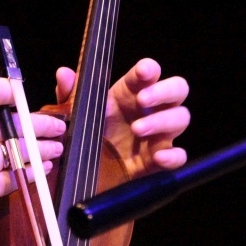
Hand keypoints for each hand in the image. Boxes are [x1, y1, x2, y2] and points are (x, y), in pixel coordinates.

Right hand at [0, 78, 66, 239]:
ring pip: (24, 149)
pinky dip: (36, 170)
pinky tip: (42, 167)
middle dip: (43, 124)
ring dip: (45, 148)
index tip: (23, 94)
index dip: (11, 90)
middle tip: (57, 126)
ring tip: (56, 147)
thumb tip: (7, 110)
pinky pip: (21, 174)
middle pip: (16, 123)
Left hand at [55, 58, 188, 178]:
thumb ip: (69, 95)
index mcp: (128, 93)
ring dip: (162, 121)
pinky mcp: (158, 161)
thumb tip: (63, 73)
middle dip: (164, 91)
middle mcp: (148, 111)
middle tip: (142, 100)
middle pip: (177, 89)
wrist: (81, 176)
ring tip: (137, 130)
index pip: (148, 73)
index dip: (149, 69)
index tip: (142, 73)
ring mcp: (157, 135)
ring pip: (181, 118)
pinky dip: (173, 155)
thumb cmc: (82, 137)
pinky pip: (179, 156)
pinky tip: (158, 157)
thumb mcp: (71, 116)